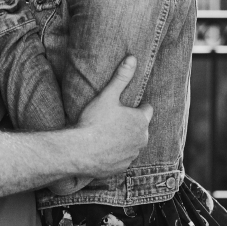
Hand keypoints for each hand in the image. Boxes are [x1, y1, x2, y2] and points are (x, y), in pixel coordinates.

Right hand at [73, 56, 152, 178]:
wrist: (79, 151)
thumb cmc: (94, 122)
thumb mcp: (107, 95)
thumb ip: (122, 77)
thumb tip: (132, 58)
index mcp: (141, 121)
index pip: (147, 110)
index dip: (137, 107)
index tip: (126, 106)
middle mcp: (141, 139)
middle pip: (141, 128)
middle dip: (132, 124)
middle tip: (114, 119)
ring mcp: (132, 155)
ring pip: (133, 144)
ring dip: (125, 140)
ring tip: (108, 134)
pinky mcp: (122, 168)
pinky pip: (123, 158)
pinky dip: (116, 154)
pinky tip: (104, 149)